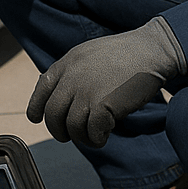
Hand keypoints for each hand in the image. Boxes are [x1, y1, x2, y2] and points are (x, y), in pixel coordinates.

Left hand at [26, 18, 185, 147]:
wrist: (151, 50)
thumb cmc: (126, 54)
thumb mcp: (91, 54)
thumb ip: (74, 71)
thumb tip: (61, 94)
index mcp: (69, 62)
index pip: (42, 87)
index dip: (36, 106)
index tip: (37, 118)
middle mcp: (73, 76)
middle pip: (53, 114)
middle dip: (59, 131)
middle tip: (69, 136)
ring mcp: (87, 91)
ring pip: (72, 128)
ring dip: (82, 138)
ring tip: (93, 137)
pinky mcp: (103, 106)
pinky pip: (93, 133)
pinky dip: (98, 138)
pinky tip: (105, 134)